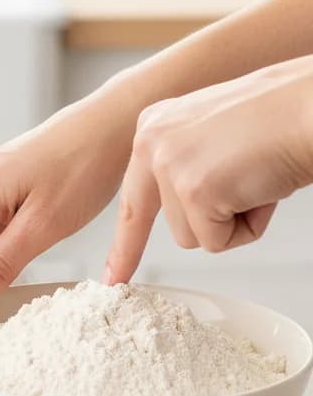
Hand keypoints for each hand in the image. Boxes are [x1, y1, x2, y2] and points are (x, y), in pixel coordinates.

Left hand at [106, 56, 312, 281]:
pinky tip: (263, 190)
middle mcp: (151, 142)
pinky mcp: (195, 190)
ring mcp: (169, 166)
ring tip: (257, 180)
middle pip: (167, 222)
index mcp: (153, 126)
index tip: (113, 276)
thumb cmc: (281, 119)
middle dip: (194, 231)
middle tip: (157, 257)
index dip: (126, 241)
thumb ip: (185, 162)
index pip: (132, 194)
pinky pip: (218, 241)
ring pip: (192, 236)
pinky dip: (249, 226)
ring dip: (233, 220)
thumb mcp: (212, 134)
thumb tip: (179, 207)